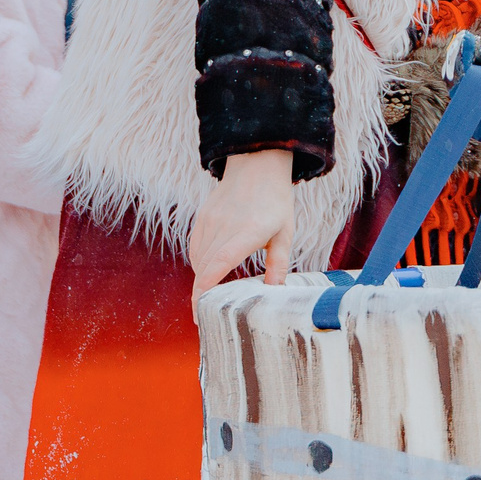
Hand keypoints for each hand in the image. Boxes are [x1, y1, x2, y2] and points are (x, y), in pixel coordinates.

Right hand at [189, 149, 294, 299]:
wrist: (256, 166)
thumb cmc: (276, 202)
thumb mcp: (285, 233)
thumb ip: (278, 263)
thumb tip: (274, 291)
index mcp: (248, 232)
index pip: (218, 265)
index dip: (205, 290)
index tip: (200, 310)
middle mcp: (224, 227)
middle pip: (204, 269)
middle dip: (202, 293)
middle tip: (210, 313)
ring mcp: (210, 222)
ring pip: (198, 260)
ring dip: (203, 279)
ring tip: (212, 294)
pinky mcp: (202, 219)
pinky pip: (195, 248)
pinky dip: (200, 264)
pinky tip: (209, 270)